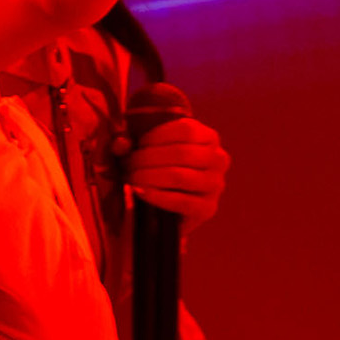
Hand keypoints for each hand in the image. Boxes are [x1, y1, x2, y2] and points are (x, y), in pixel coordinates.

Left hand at [118, 82, 228, 223]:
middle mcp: (218, 159)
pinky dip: (156, 196)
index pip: (186, 130)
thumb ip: (132, 143)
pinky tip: (139, 192)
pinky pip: (181, 201)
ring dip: (149, 176)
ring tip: (130, 179)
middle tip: (127, 165)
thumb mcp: (148, 151)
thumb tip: (120, 143)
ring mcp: (216, 185)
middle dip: (147, 158)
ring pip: (180, 176)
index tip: (136, 145)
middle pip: (181, 153)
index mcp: (208, 137)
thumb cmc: (160, 170)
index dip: (156, 136)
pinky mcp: (208, 208)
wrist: (170, 209)